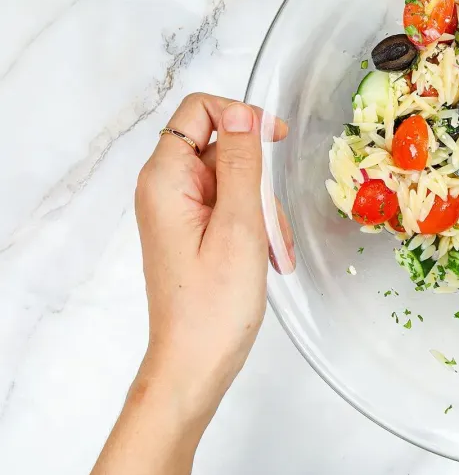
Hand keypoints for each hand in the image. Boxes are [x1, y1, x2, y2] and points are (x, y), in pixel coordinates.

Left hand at [134, 93, 289, 424]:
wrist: (195, 363)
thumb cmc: (213, 304)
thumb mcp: (238, 226)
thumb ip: (241, 163)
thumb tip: (244, 114)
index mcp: (165, 180)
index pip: (199, 111)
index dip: (241, 115)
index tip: (276, 138)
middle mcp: (166, 189)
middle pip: (223, 147)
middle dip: (259, 179)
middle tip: (271, 224)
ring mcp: (179, 211)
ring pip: (234, 180)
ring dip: (262, 209)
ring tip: (272, 251)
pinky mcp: (193, 231)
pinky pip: (231, 207)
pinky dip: (255, 225)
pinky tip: (267, 257)